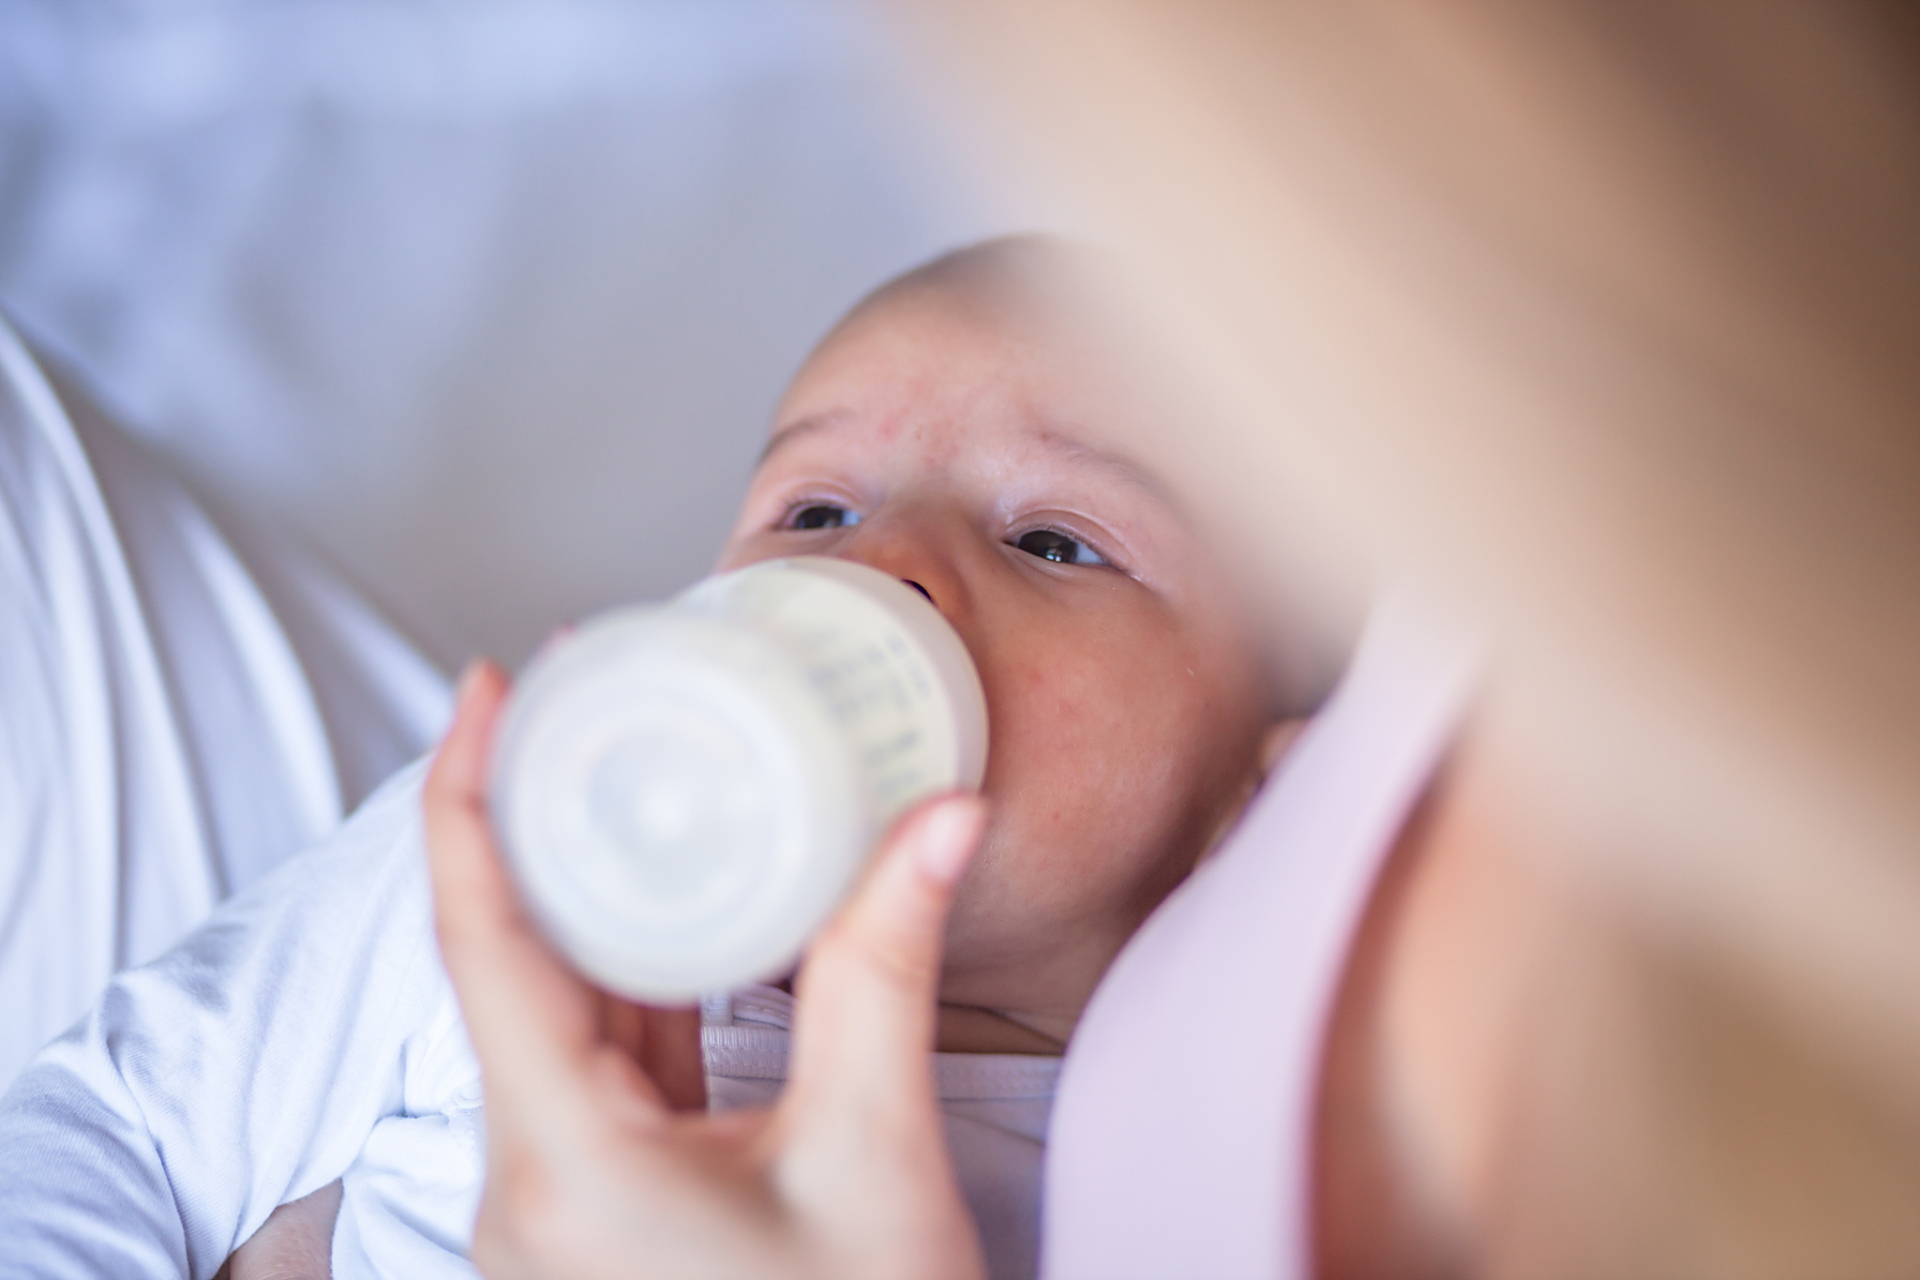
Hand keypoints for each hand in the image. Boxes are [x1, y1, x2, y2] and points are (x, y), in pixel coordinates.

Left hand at [424, 661, 989, 1279]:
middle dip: (535, 817)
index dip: (466, 797)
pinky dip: (634, 970)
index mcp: (566, 1162)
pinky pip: (602, 1060)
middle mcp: (533, 1178)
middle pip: (505, 958)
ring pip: (554, 1008)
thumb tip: (935, 819)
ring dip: (586, 891)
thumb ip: (888, 974)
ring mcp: (562, 1196)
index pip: (482, 940)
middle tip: (581, 695)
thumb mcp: (877, 1158)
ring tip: (629, 771)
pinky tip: (674, 900)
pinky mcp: (606, 1204)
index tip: (488, 686)